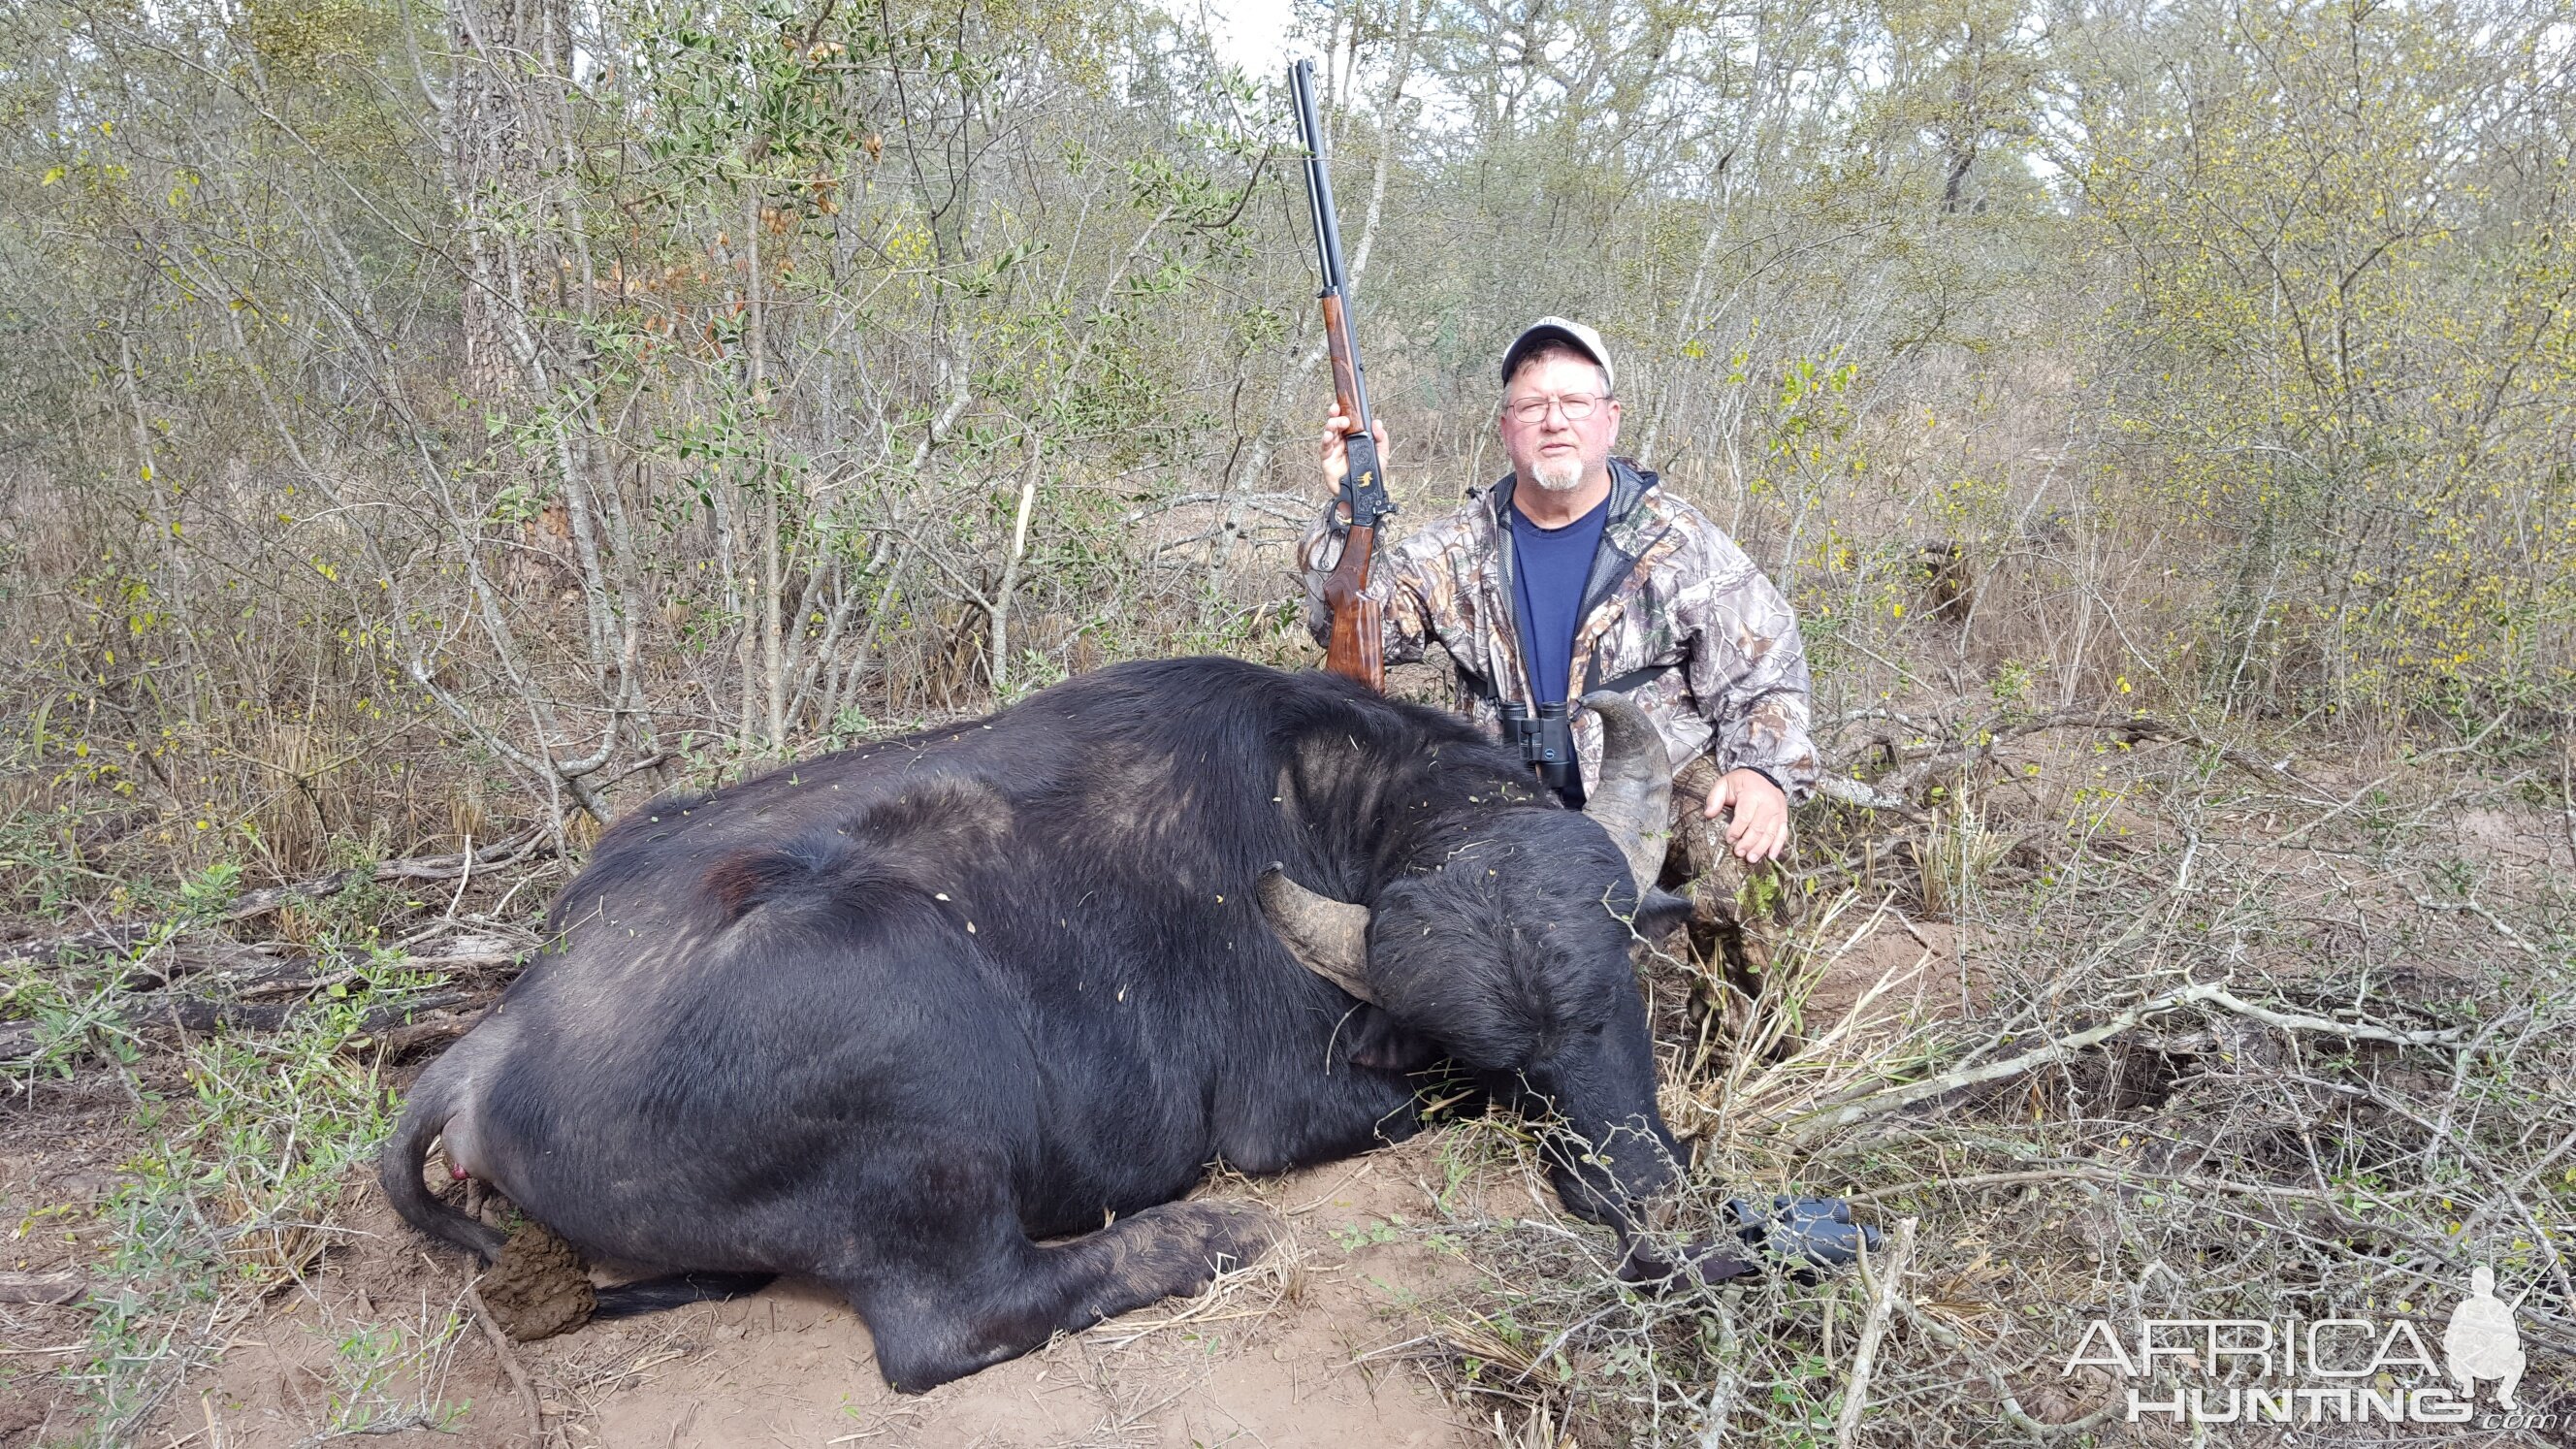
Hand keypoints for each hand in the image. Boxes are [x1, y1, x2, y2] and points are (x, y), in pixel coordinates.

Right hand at [1318, 405, 1389, 520]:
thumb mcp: (1381, 456)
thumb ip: (1382, 439)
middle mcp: (1342, 442)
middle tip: (1342, 418)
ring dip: (1330, 426)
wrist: (1362, 495)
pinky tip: (1328, 436)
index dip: (1342, 412)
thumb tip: (1377, 422)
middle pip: (1335, 425)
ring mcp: (1333, 450)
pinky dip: (1325, 440)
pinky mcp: (1327, 460)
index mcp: (1353, 439)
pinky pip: (1323, 448)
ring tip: (1334, 424)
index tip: (1341, 405)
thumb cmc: (1370, 476)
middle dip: (1335, 417)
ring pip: (1328, 433)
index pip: (1346, 422)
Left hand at [1702, 768, 1788, 863]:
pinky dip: (1777, 846)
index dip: (1736, 830)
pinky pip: (1783, 833)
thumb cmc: (1741, 783)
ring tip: (1751, 859)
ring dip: (1761, 848)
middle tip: (1738, 853)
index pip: (1745, 816)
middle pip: (1759, 827)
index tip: (1728, 840)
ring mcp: (1778, 811)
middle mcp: (1768, 803)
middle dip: (1748, 843)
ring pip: (1771, 833)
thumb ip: (1715, 798)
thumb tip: (1708, 814)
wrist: (1763, 776)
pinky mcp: (1784, 817)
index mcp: (1752, 794)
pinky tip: (1771, 856)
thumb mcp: (1724, 783)